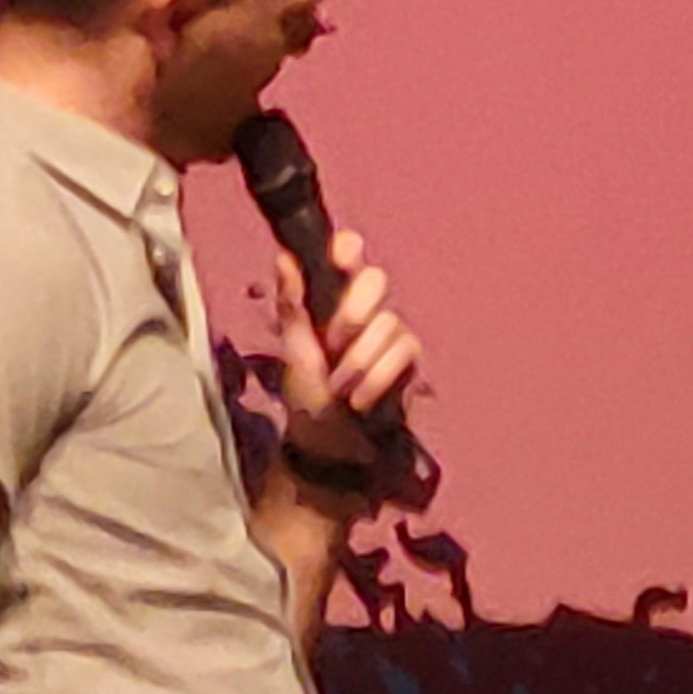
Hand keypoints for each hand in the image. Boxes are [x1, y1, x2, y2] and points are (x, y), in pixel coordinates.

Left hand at [273, 229, 424, 481]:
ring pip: (389, 324)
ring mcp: (391, 335)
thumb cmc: (308, 395)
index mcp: (334, 300)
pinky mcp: (409, 362)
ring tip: (341, 387)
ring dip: (359, 360)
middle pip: (376, 280)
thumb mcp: (293, 350)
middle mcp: (367, 311)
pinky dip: (378, 378)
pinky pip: (403, 353)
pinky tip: (360, 398)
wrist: (330, 444)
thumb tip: (283, 257)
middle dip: (353, 312)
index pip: (349, 257)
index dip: (349, 249)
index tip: (341, 255)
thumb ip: (292, 305)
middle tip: (333, 343)